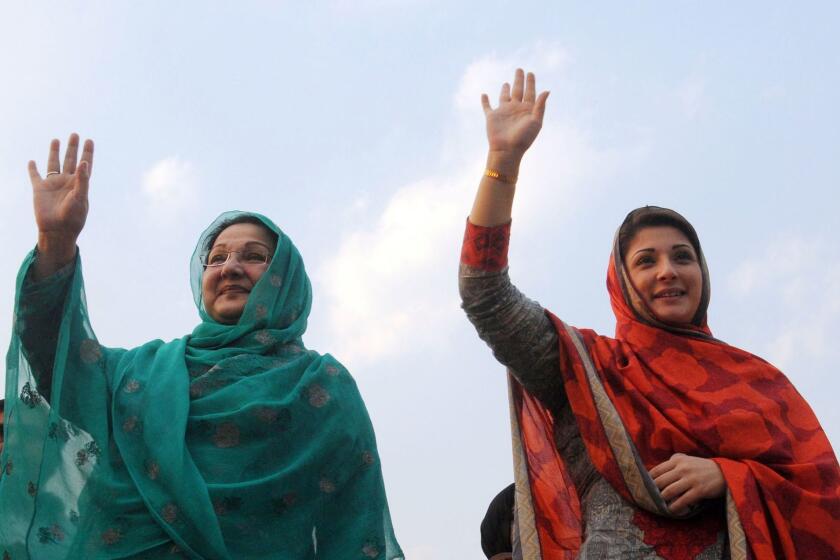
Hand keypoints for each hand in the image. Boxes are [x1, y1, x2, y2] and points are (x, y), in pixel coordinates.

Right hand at [29, 133, 93, 249]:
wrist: (57, 230)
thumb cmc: (72, 217)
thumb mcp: (80, 198)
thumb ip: (82, 180)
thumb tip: (83, 163)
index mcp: (79, 184)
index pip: (84, 164)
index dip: (87, 152)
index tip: (90, 140)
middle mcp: (66, 181)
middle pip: (70, 160)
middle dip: (72, 147)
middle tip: (75, 134)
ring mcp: (53, 184)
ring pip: (53, 163)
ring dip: (55, 152)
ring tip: (56, 140)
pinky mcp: (39, 189)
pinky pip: (35, 176)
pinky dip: (32, 169)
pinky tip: (32, 161)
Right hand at [481, 68, 549, 159]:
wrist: (507, 150)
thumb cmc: (523, 138)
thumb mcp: (535, 121)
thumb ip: (540, 106)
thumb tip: (546, 90)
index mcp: (527, 110)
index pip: (530, 92)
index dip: (531, 82)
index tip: (530, 73)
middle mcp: (515, 109)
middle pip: (518, 90)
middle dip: (519, 80)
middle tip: (520, 70)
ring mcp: (503, 112)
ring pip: (504, 97)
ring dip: (505, 90)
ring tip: (506, 83)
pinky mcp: (492, 117)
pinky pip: (487, 107)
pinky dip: (485, 101)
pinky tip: (484, 95)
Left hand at [649, 453, 724, 515]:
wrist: (724, 472)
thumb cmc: (701, 467)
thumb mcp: (687, 459)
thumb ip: (673, 461)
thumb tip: (658, 470)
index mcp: (677, 460)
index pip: (657, 470)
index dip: (649, 480)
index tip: (647, 486)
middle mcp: (682, 469)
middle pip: (660, 481)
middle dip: (654, 491)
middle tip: (652, 497)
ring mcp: (691, 480)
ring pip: (669, 491)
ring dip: (663, 499)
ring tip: (661, 503)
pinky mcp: (699, 490)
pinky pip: (682, 500)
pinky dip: (675, 507)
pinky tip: (672, 510)